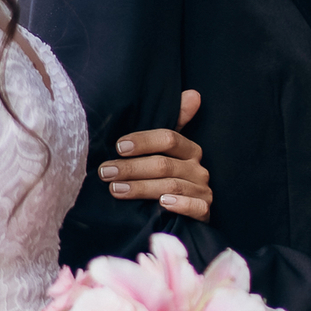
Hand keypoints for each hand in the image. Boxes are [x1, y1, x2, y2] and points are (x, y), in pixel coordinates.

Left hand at [97, 89, 212, 220]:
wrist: (179, 216)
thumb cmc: (164, 179)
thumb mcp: (163, 151)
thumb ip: (170, 124)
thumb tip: (194, 94)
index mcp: (189, 149)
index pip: (168, 138)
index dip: (143, 141)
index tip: (118, 146)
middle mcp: (198, 169)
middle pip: (164, 164)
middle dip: (132, 168)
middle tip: (106, 172)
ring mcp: (203, 191)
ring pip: (172, 186)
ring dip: (142, 188)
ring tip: (116, 189)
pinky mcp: (204, 211)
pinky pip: (195, 207)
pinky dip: (180, 205)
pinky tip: (162, 205)